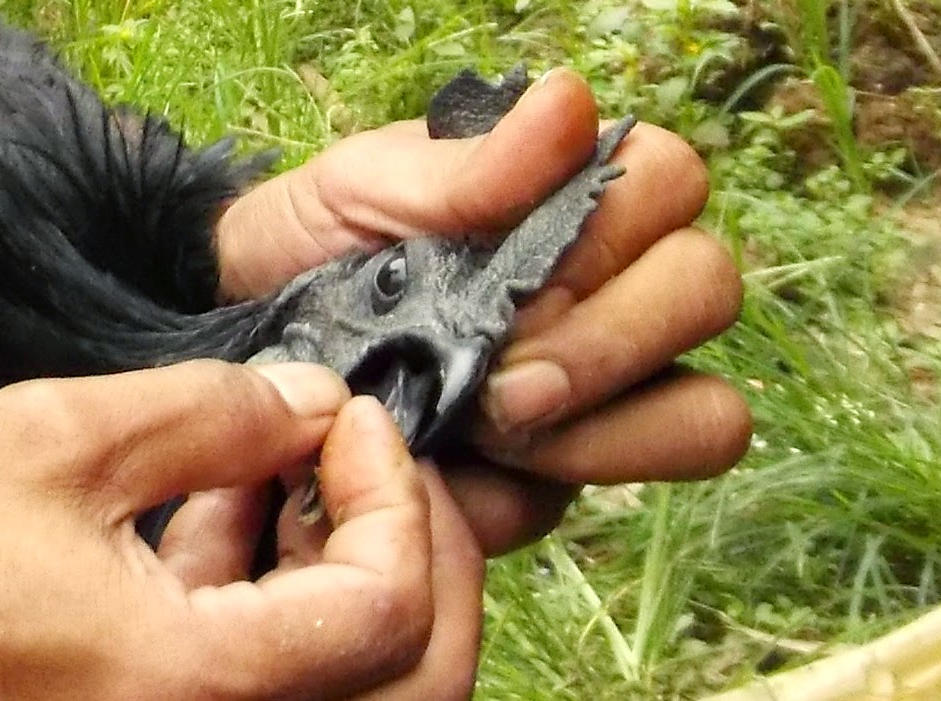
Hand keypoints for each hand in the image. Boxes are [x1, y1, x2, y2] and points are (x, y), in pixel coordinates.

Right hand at [0, 361, 482, 699]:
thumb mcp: (51, 445)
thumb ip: (208, 413)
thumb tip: (314, 400)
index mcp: (193, 690)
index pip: (388, 608)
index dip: (394, 496)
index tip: (352, 420)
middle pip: (418, 673)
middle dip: (419, 548)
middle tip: (369, 459)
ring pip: (370, 686)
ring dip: (362, 570)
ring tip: (291, 475)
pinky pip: (290, 684)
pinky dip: (293, 600)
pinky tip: (232, 517)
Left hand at [217, 69, 751, 554]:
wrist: (257, 339)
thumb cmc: (320, 243)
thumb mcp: (372, 190)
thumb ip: (473, 166)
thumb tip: (572, 102)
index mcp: (577, 196)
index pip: (670, 185)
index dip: (611, 234)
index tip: (516, 272)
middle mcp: (614, 284)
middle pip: (704, 292)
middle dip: (609, 343)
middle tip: (505, 380)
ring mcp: (608, 382)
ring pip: (705, 411)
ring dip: (607, 426)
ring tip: (495, 425)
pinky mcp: (576, 463)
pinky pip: (631, 484)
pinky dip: (563, 478)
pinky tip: (482, 466)